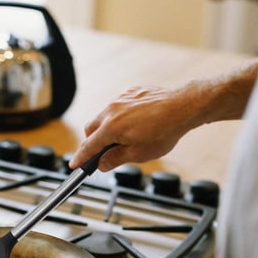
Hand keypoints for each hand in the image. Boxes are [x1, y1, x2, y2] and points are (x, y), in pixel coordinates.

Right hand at [69, 85, 196, 171]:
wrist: (183, 107)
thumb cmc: (163, 132)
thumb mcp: (138, 154)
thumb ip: (115, 159)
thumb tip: (101, 164)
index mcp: (110, 128)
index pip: (88, 146)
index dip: (80, 158)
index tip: (74, 165)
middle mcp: (111, 111)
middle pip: (91, 128)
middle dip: (93, 141)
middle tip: (104, 152)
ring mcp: (120, 100)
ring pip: (103, 116)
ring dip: (107, 128)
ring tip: (126, 137)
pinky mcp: (131, 93)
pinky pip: (118, 106)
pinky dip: (120, 116)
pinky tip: (137, 123)